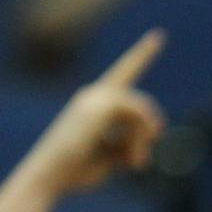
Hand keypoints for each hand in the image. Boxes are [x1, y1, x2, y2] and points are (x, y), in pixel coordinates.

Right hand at [0, 29, 166, 211]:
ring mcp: (96, 97)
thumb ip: (127, 144)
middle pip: (136, 100)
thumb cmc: (76, 170)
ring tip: (135, 164)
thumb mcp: (109, 157)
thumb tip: (151, 134)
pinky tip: (133, 160)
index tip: (159, 35)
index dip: (142, 54)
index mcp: (93, 104)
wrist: (52, 175)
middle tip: (139, 161)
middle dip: (148, 126)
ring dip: (143, 138)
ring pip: (140, 108)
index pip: (123, 72)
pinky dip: (141, 137)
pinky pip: (137, 112)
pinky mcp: (101, 104)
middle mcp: (93, 95)